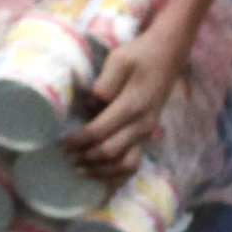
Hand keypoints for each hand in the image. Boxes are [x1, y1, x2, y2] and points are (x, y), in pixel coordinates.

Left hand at [69, 22, 190, 182]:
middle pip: (110, 152)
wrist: (169, 53)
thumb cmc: (140, 54)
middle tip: (66, 157)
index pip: (99, 131)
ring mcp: (147, 131)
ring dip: (101, 171)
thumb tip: (92, 108)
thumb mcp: (118, 60)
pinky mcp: (148, 133)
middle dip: (86, 157)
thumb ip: (104, 85)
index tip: (62, 142)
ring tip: (81, 170)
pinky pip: (135, 162)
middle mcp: (142, 124)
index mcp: (132, 105)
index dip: (78, 140)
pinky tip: (104, 178)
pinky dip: (119, 174)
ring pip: (125, 165)